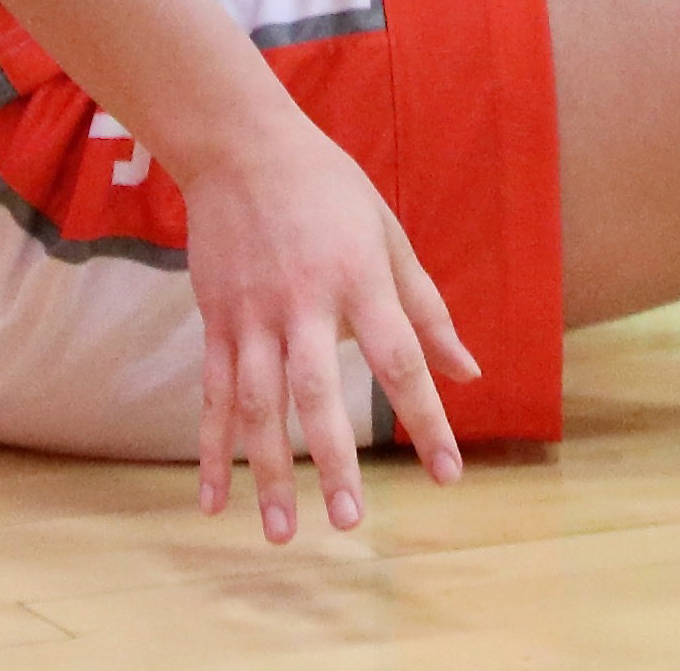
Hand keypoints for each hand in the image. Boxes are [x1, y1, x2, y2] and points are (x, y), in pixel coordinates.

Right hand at [181, 121, 474, 544]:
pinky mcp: (215, 321)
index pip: (400, 359)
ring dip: (270, 472)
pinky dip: (211, 452)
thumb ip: (426, 309)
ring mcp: (252, 315)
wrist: (240, 146)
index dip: (427, 418)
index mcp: (359, 278)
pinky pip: (211, 397)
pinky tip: (214, 503)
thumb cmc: (330, 190)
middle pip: (318, 391)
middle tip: (352, 523)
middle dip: (334, 461)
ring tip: (283, 533)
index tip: (448, 475)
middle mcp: (303, 302)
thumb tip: (469, 372)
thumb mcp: (389, 237)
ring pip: (258, 405)